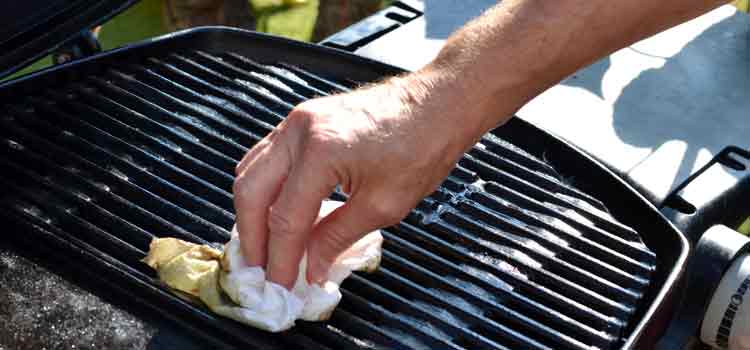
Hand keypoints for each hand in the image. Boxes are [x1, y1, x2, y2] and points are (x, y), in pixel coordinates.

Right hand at [232, 68, 499, 287]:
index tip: (280, 285)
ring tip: (264, 246)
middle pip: (251, 191)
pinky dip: (265, 188)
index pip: (286, 217)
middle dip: (252, 236)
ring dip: (253, 212)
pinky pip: (267, 157)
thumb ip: (337, 237)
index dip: (280, 258)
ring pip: (252, 171)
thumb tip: (311, 267)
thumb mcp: (384, 204)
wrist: (439, 103)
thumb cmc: (422, 146)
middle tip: (260, 270)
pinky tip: (274, 210)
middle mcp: (300, 131)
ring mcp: (298, 120)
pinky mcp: (304, 119)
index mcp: (320, 152)